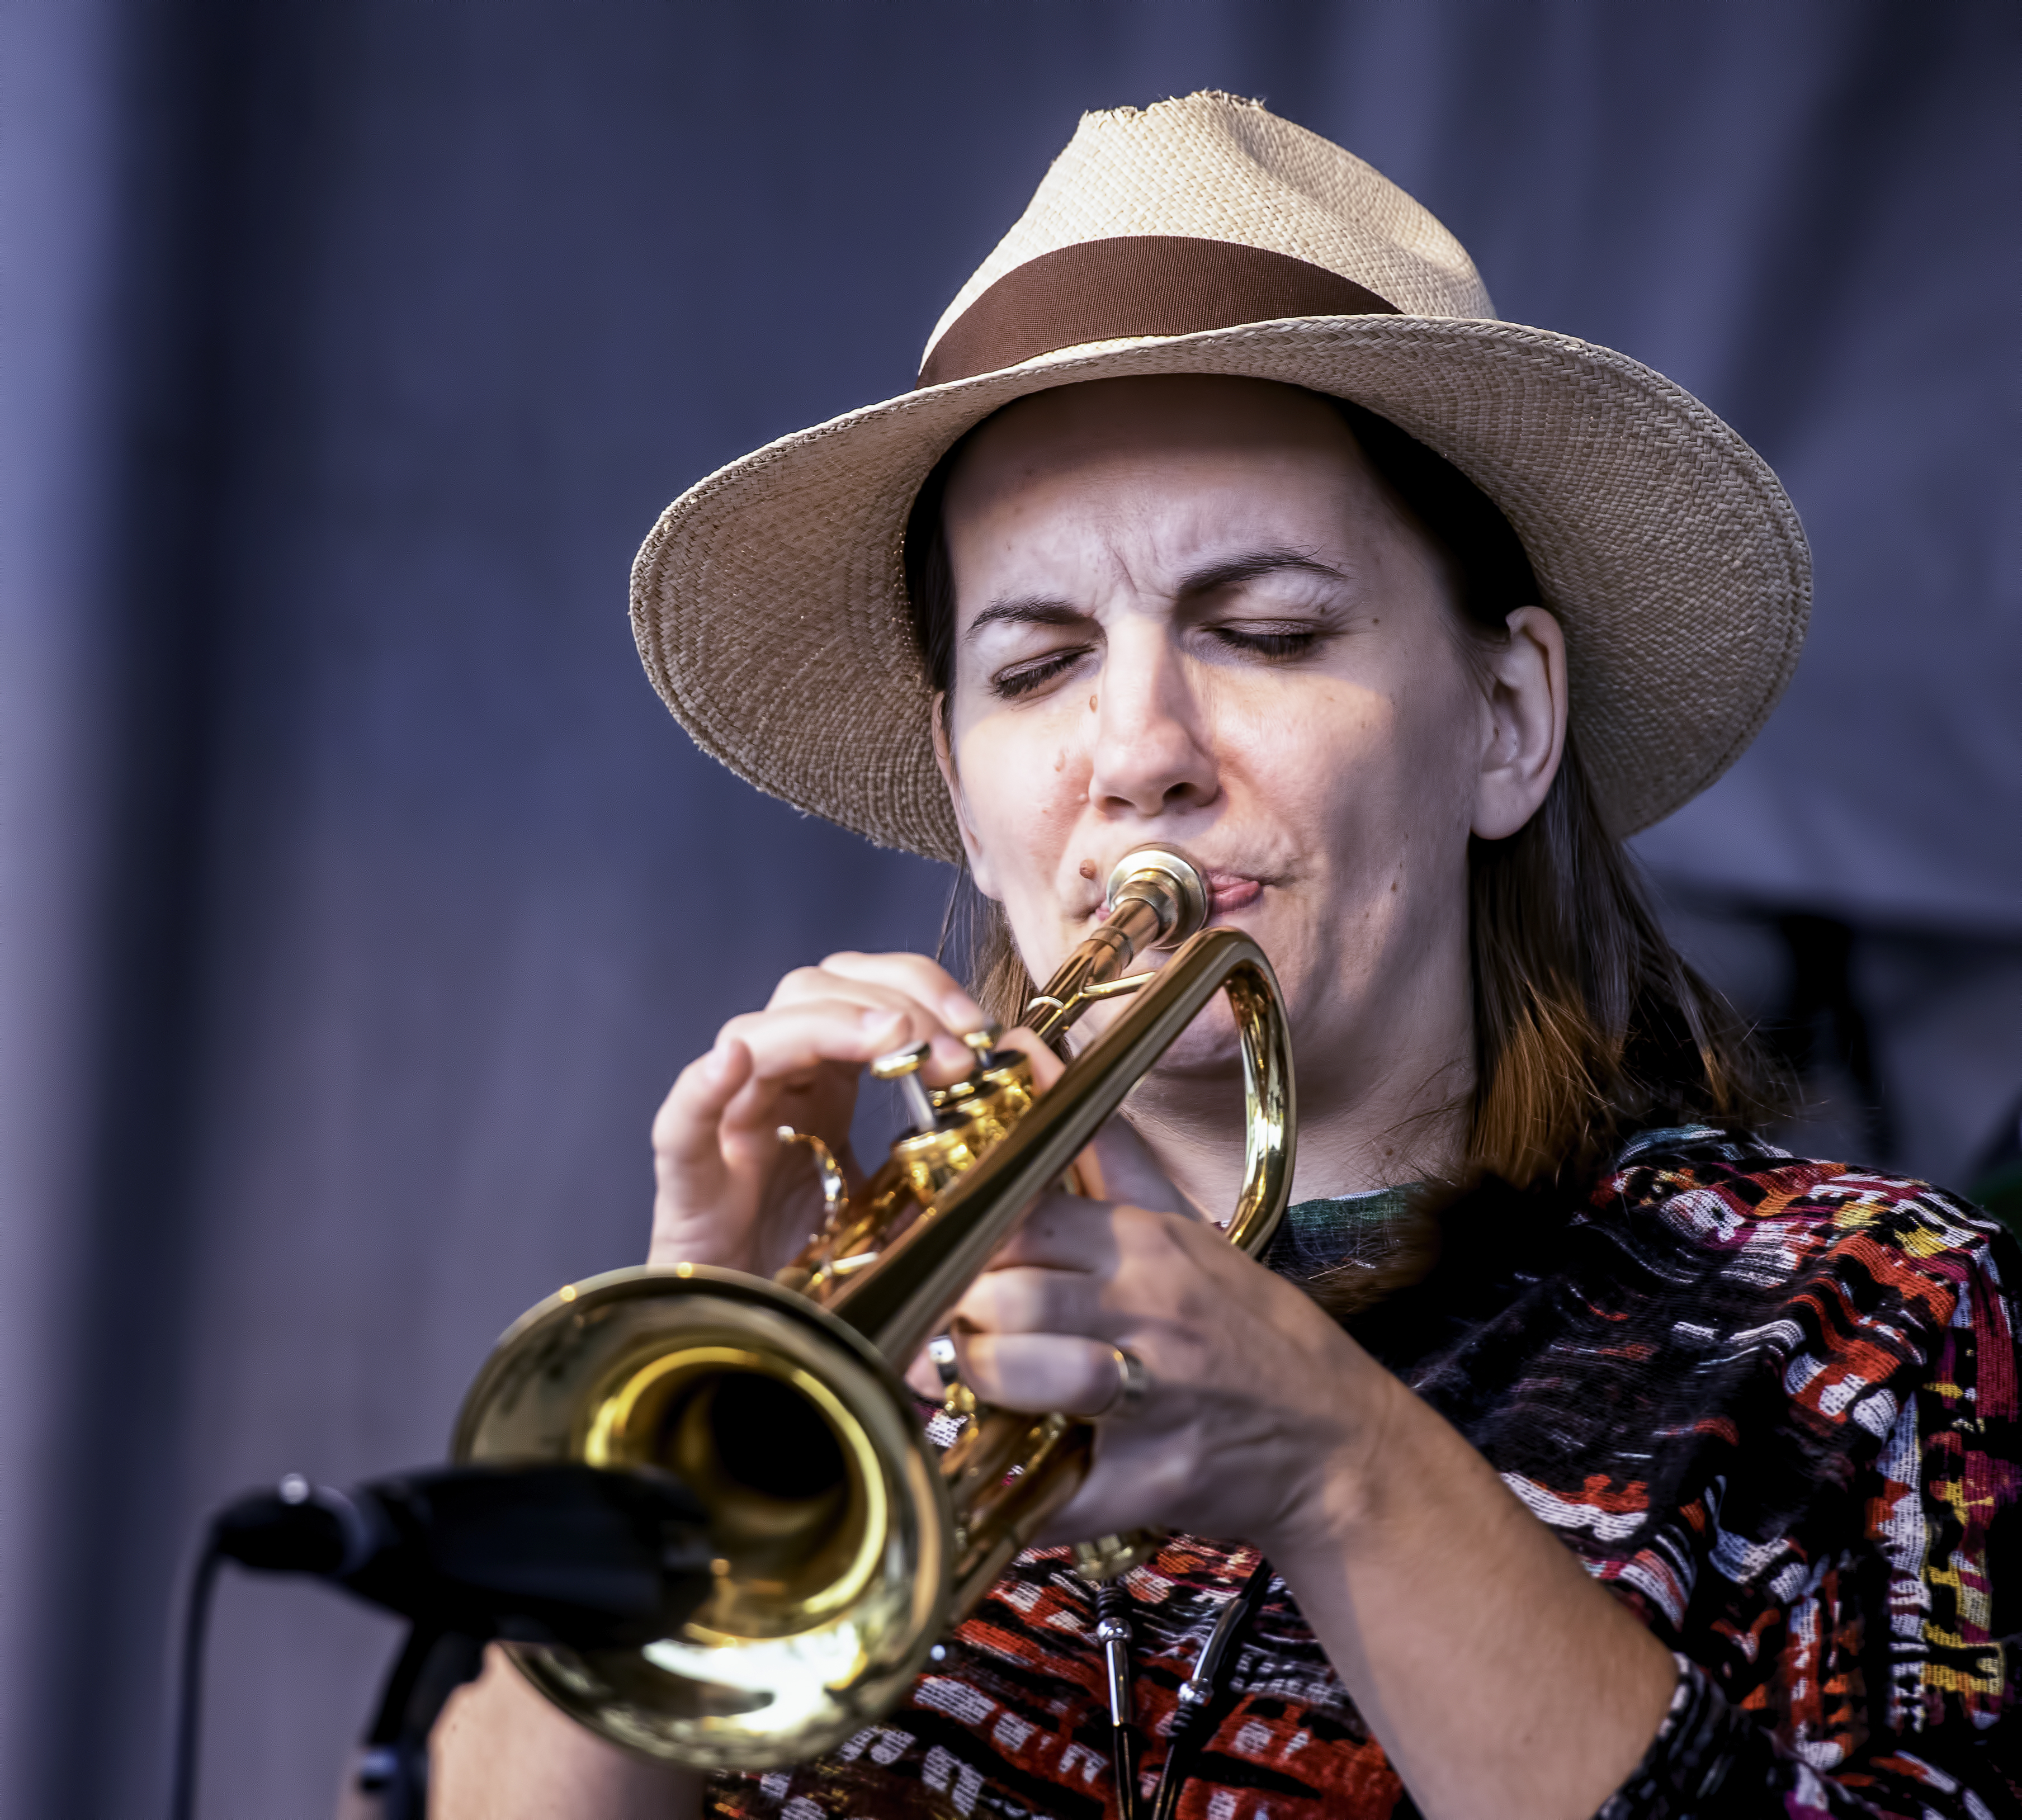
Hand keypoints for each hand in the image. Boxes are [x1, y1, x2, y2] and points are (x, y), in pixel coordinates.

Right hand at [649, 953, 990, 1277]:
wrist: (757, 1355)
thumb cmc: (826, 1284)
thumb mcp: (906, 1217)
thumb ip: (944, 1179)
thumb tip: (1015, 1147)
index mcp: (825, 1089)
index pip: (866, 994)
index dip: (925, 991)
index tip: (981, 1030)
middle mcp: (776, 1091)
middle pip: (815, 990)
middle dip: (895, 999)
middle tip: (957, 1048)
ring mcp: (728, 1130)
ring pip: (754, 1034)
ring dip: (831, 1023)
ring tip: (894, 1039)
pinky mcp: (689, 1185)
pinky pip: (681, 1123)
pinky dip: (705, 1086)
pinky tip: (736, 1062)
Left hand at [942, 1172, 1392, 1554]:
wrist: (1336, 1439)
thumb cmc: (1245, 1328)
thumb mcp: (1181, 1227)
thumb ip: (1100, 1151)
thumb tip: (1034, 1057)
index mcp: (1149, 1246)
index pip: (1018, 1218)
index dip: (964, 1240)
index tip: (946, 1260)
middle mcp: (1150, 1311)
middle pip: (1004, 1295)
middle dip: (958, 1314)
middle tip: (953, 1329)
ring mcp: (1153, 1398)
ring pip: (1018, 1375)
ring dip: (978, 1384)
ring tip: (979, 1386)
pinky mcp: (1151, 1479)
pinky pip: (1059, 1491)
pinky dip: (1023, 1497)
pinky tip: (1011, 1481)